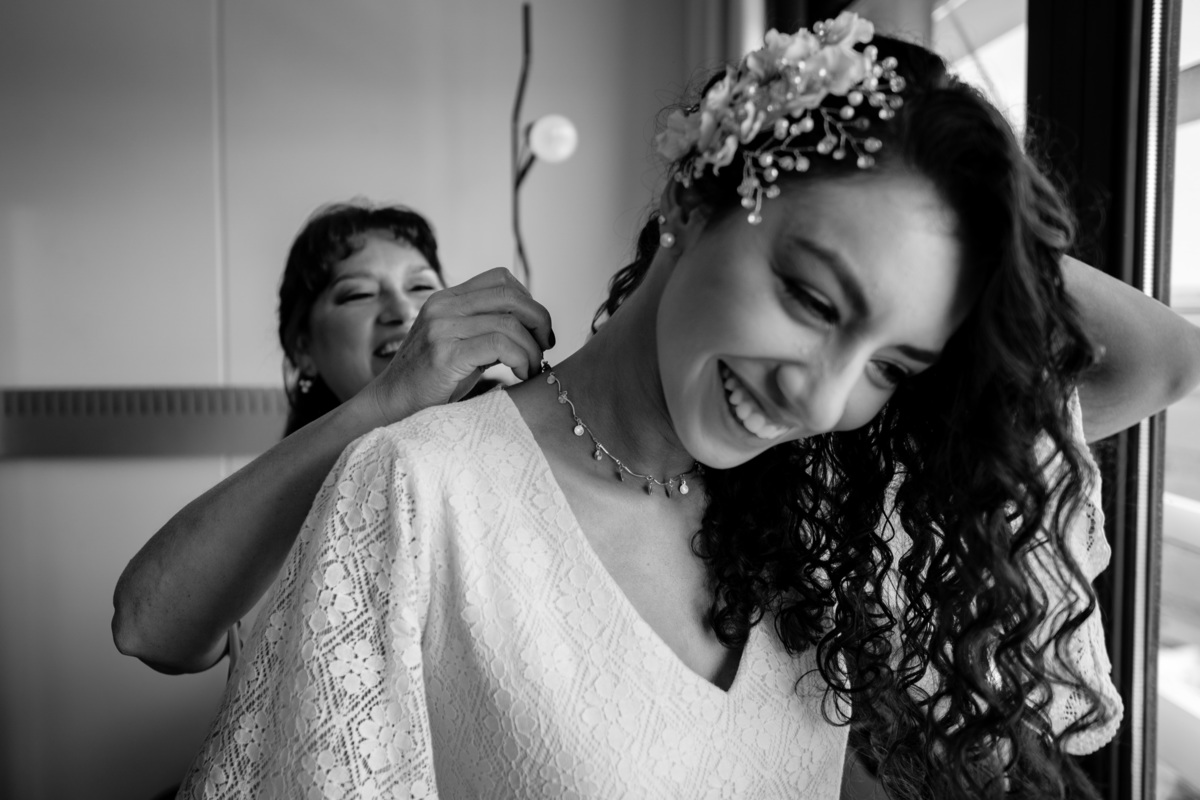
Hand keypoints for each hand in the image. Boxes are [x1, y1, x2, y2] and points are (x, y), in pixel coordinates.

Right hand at [356, 267, 554, 425]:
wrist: (389, 408)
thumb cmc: (430, 383)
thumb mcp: (459, 346)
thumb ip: (486, 330)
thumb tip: (533, 327)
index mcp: (446, 299)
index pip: (501, 279)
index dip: (529, 301)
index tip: (537, 330)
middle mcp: (442, 307)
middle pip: (510, 295)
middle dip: (539, 320)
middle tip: (545, 347)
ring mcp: (441, 328)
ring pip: (509, 323)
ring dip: (532, 348)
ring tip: (533, 368)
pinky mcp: (445, 354)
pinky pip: (499, 345)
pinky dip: (521, 359)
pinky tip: (521, 373)